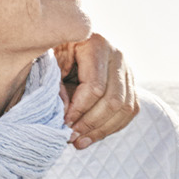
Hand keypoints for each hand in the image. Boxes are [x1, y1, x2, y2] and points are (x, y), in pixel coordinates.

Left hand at [54, 34, 138, 148]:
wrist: (66, 36)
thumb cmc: (53, 47)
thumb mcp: (49, 59)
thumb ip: (55, 84)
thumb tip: (66, 115)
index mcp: (97, 44)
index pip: (95, 87)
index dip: (79, 110)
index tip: (63, 123)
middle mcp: (117, 55)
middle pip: (113, 100)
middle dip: (91, 124)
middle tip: (71, 137)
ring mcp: (127, 68)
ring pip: (125, 108)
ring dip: (103, 130)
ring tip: (80, 142)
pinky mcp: (129, 81)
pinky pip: (130, 109)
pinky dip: (113, 126)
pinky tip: (94, 135)